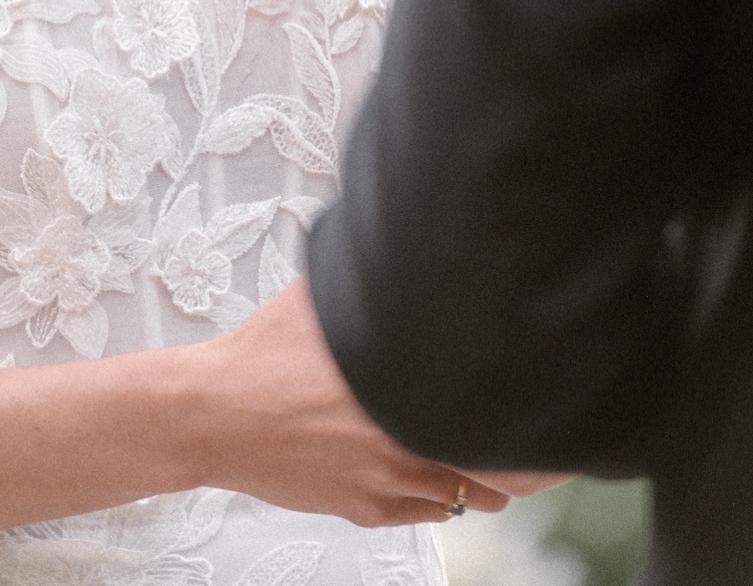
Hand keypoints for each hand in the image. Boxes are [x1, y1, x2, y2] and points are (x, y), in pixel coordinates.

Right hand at [185, 278, 510, 528]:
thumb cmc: (259, 354)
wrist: (212, 414)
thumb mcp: (315, 297)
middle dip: (518, 452)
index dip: (525, 411)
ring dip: (480, 476)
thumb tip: (390, 239)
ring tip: (489, 454)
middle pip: (494, 465)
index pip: (490, 411)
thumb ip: (362, 276)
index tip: (540, 394)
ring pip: (465, 495)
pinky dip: (439, 494)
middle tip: (532, 431)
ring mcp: (387, 481)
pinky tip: (435, 469)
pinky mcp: (367, 510)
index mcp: (397, 380)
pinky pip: (426, 512)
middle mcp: (402, 437)